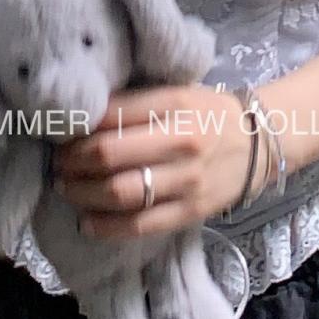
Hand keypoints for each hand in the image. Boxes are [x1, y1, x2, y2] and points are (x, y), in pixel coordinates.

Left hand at [53, 83, 264, 239]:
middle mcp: (181, 140)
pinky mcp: (191, 212)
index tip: (59, 134)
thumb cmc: (208, 113)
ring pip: (119, 192)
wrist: (261, 143)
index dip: (76, 128)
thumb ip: (135, 102)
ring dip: (82, 193)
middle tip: (58, 164)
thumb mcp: (177, 93)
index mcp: (175, 103)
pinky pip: (140, 224)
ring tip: (67, 189)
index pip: (111, 115)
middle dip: (71, 162)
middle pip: (108, 154)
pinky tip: (88, 222)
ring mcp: (187, 180)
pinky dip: (106, 226)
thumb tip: (80, 117)